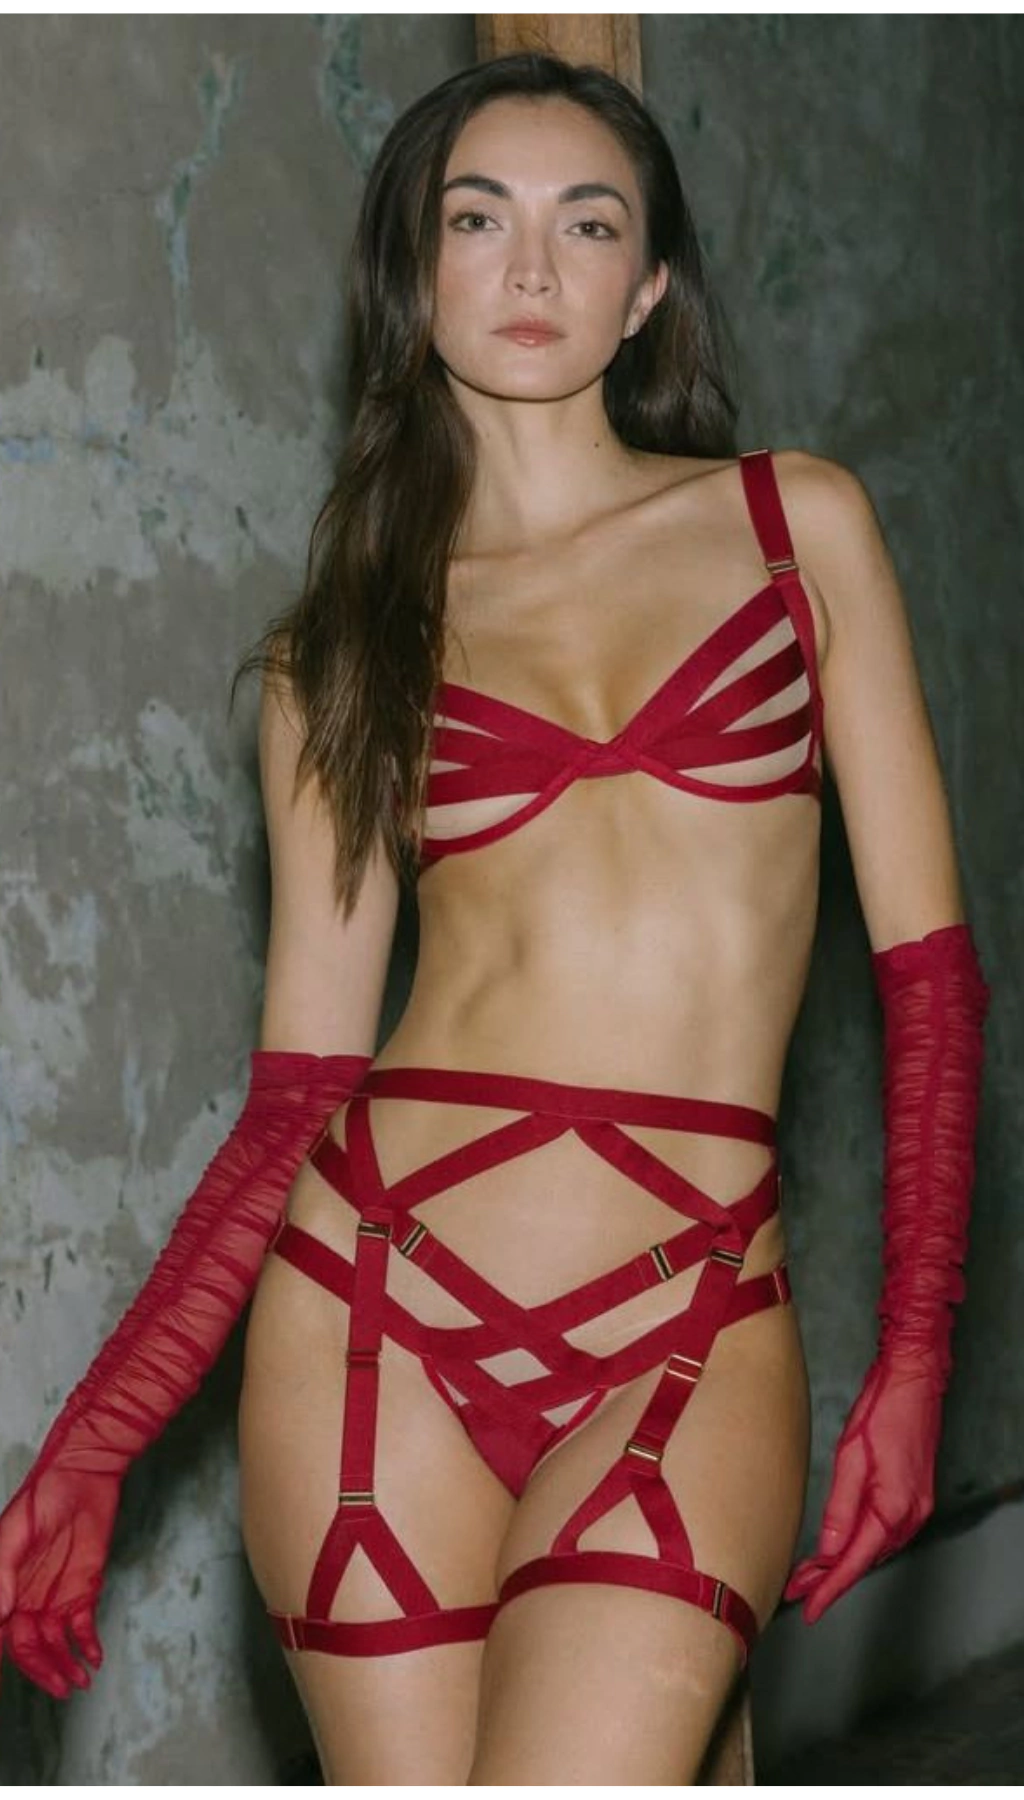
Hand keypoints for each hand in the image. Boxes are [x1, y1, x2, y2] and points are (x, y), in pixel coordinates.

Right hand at [0, 1467, 119, 1698]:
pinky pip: (83, 1626)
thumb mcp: (15, 1531)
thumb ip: (2, 1573)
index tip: (1, 1687)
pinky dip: (88, 1645)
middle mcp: (26, 1598)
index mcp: (4, 1588)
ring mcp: (55, 1595)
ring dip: (67, 1665)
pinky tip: (94, 1657)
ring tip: (81, 1683)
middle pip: (29, 1648)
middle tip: (61, 1691)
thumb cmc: (41, 1496)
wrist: (84, 1473)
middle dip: (43, 1672)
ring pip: (56, 1644)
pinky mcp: (83, 1588)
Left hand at [784, 1357, 941, 1622]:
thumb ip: (840, 1508)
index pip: (856, 1561)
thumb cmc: (882, 1410)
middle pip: (865, 1558)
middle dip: (831, 1578)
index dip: (830, 1589)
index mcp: (894, 1508)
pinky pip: (884, 1531)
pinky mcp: (914, 1495)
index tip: (809, 1609)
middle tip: (798, 1591)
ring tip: (811, 1573)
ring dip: (844, 1561)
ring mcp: (916, 1506)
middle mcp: (910, 1515)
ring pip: (875, 1547)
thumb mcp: (852, 1457)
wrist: (914, 1381)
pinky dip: (860, 1542)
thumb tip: (828, 1551)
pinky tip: (841, 1545)